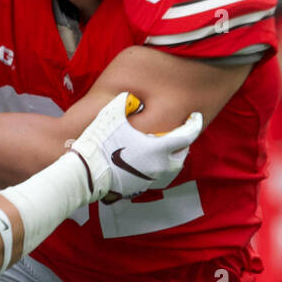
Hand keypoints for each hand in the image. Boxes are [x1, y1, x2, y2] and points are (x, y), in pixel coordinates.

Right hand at [70, 92, 202, 199]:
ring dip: (172, 157)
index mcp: (158, 147)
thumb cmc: (100, 144)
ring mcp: (150, 178)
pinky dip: (159, 169)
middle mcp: (159, 165)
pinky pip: (157, 177)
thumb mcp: (112, 115)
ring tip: (167, 149)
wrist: (86, 173)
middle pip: (182, 154)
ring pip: (172, 168)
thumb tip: (129, 94)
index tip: (195, 117)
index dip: (194, 123)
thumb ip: (125, 102)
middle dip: (183, 143)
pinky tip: (151, 162)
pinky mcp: (140, 188)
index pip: (187, 135)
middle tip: (180, 133)